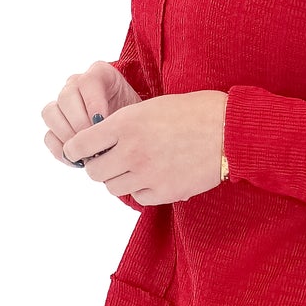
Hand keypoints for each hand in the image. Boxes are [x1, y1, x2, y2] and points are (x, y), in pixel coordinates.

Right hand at [42, 58, 143, 161]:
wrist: (133, 130)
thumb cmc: (138, 120)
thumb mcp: (138, 113)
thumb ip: (125, 115)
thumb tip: (105, 129)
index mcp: (99, 73)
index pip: (87, 82)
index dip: (93, 103)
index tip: (104, 123)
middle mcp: (76, 84)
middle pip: (65, 98)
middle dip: (79, 123)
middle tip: (95, 141)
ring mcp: (63, 103)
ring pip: (51, 114)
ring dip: (67, 136)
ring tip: (86, 152)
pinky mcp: (56, 125)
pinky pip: (48, 135)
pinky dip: (60, 150)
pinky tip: (78, 160)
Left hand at [54, 87, 227, 206]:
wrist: (230, 130)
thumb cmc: (193, 112)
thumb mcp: (150, 107)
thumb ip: (122, 125)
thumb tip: (98, 143)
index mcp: (125, 124)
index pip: (81, 144)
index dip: (75, 149)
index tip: (78, 151)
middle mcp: (132, 151)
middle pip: (94, 171)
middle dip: (98, 166)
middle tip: (109, 160)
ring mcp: (148, 175)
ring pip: (113, 188)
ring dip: (119, 179)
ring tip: (135, 167)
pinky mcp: (164, 192)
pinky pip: (138, 198)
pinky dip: (141, 190)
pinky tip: (154, 176)